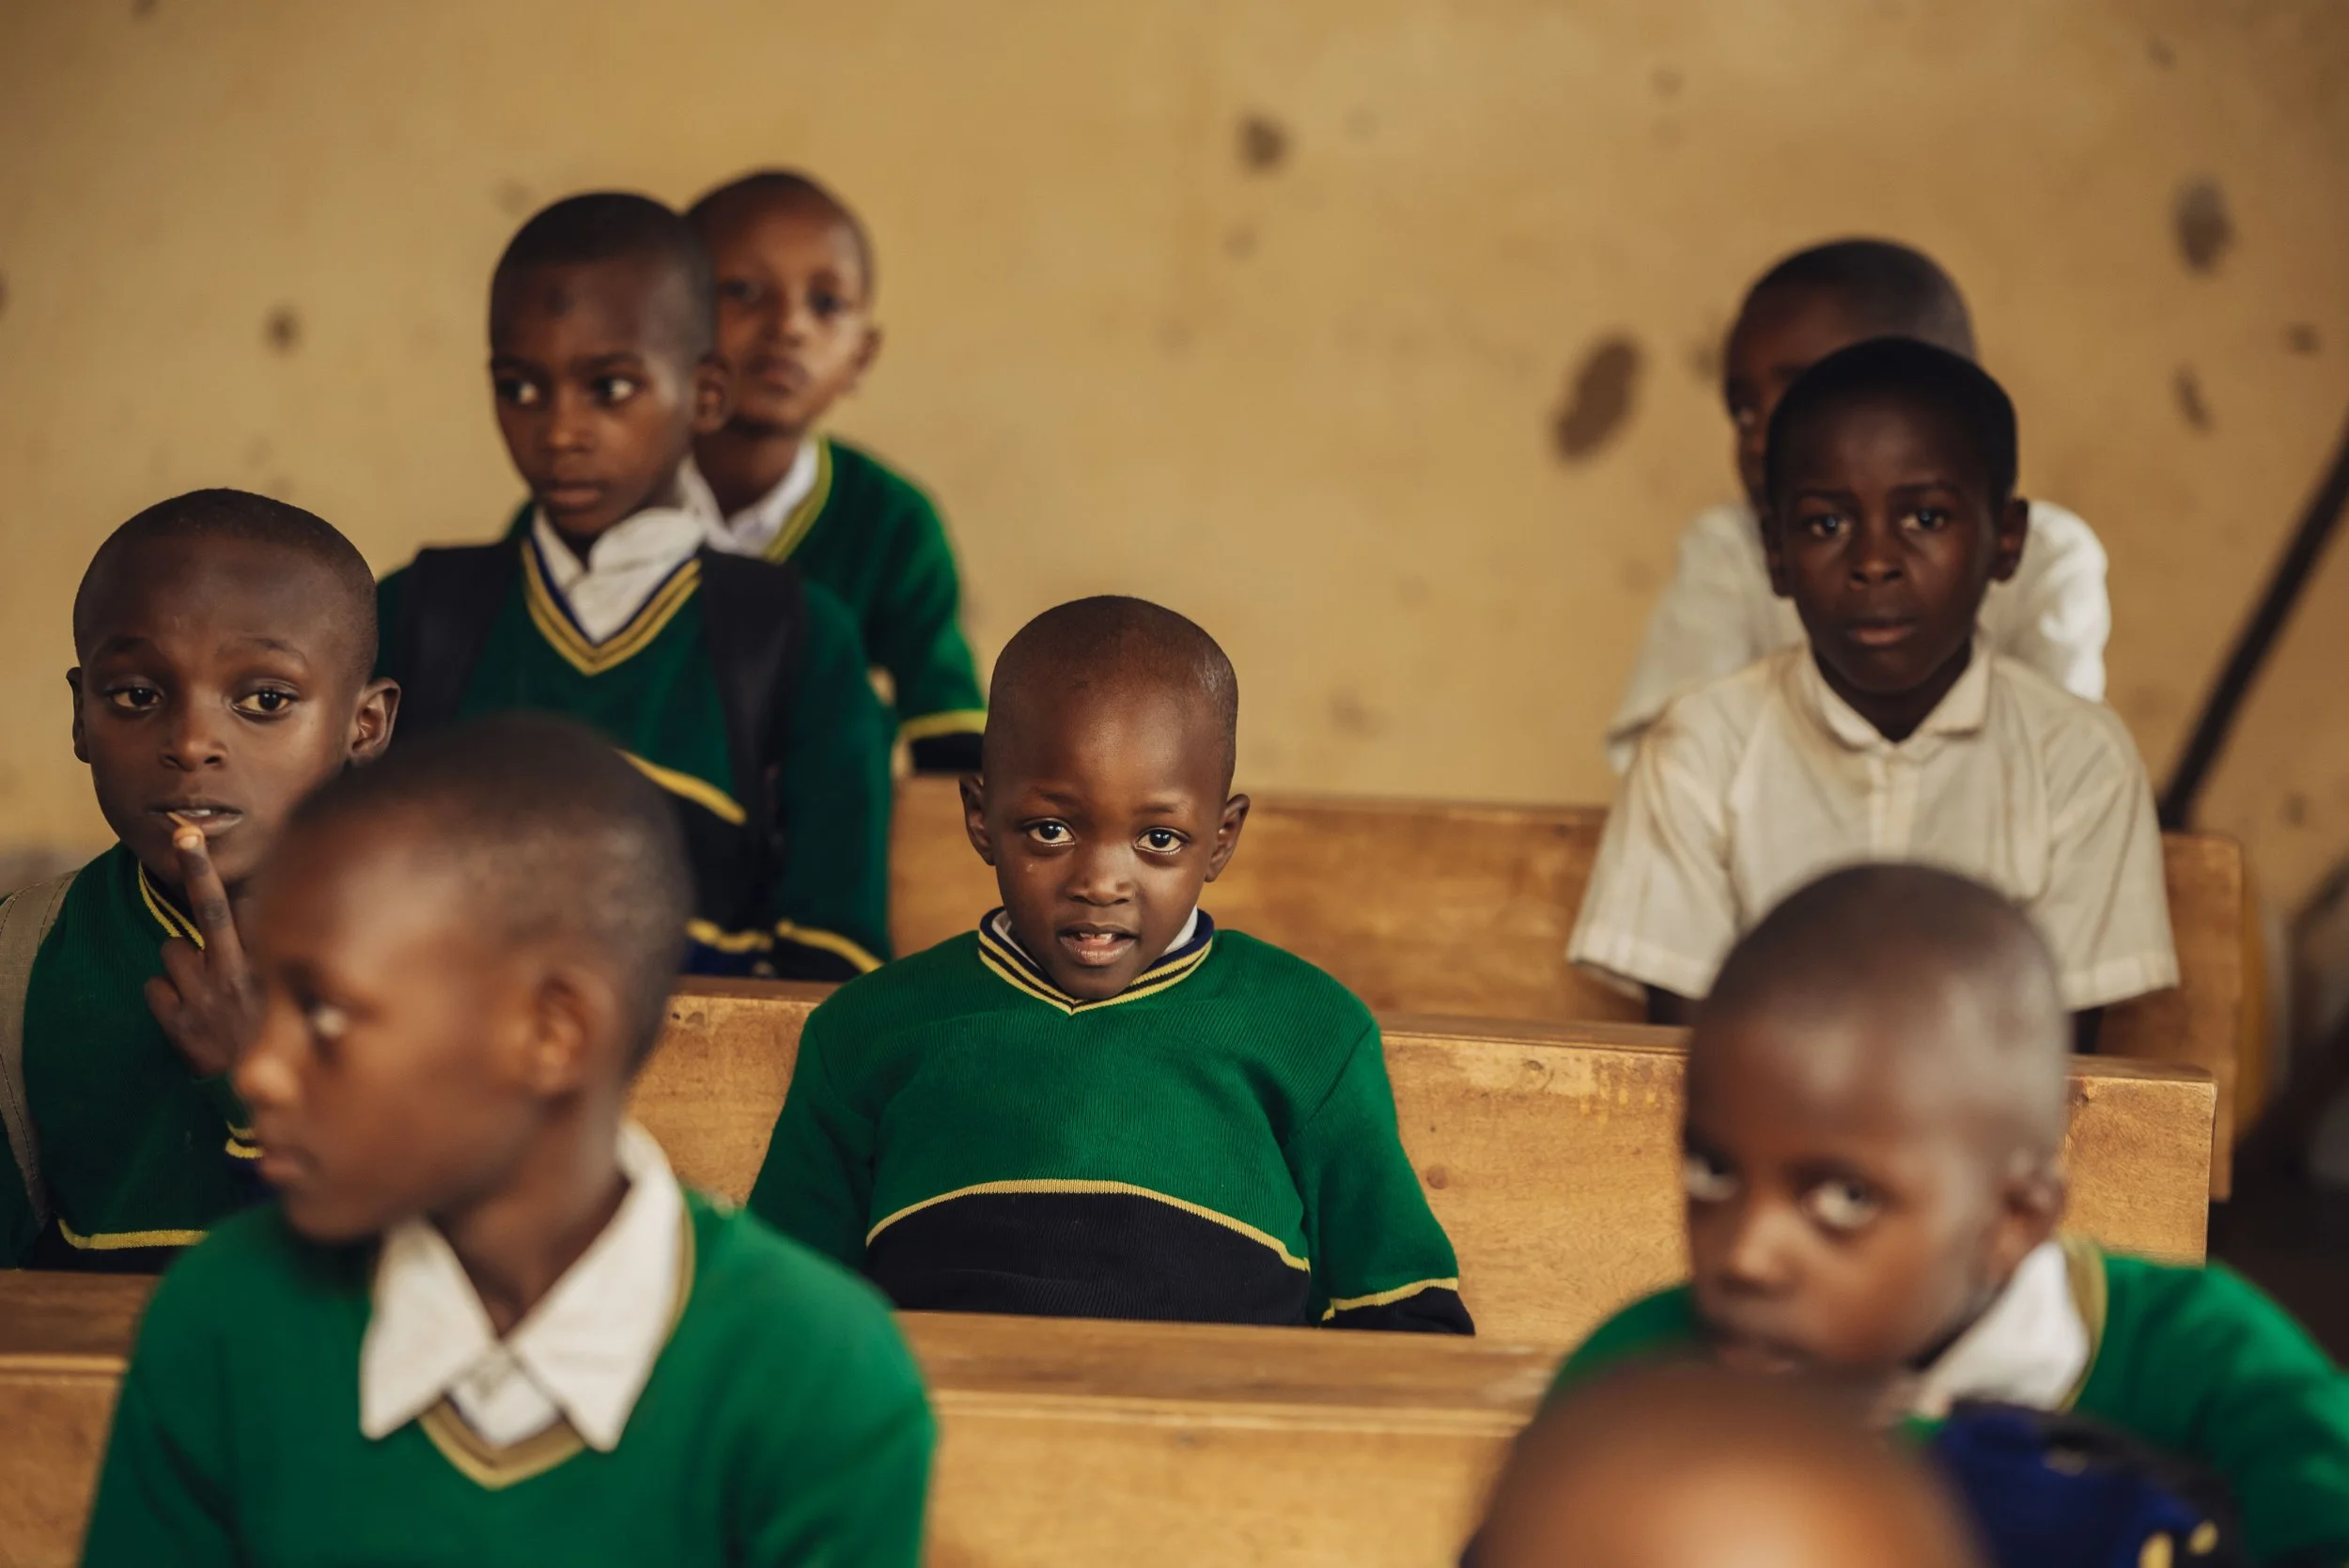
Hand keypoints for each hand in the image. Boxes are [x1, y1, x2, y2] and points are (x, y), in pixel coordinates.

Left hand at [143, 818, 260, 1078]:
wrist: (260, 1100)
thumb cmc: (277, 1042)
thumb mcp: (288, 1000)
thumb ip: (270, 958)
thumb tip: (261, 913)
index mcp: (264, 967)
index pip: (245, 909)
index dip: (213, 872)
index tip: (194, 836)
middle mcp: (234, 975)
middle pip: (209, 911)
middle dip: (197, 868)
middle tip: (186, 835)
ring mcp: (203, 998)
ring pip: (171, 951)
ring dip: (180, 965)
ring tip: (201, 989)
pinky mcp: (177, 1024)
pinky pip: (154, 989)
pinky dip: (165, 998)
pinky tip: (185, 1013)